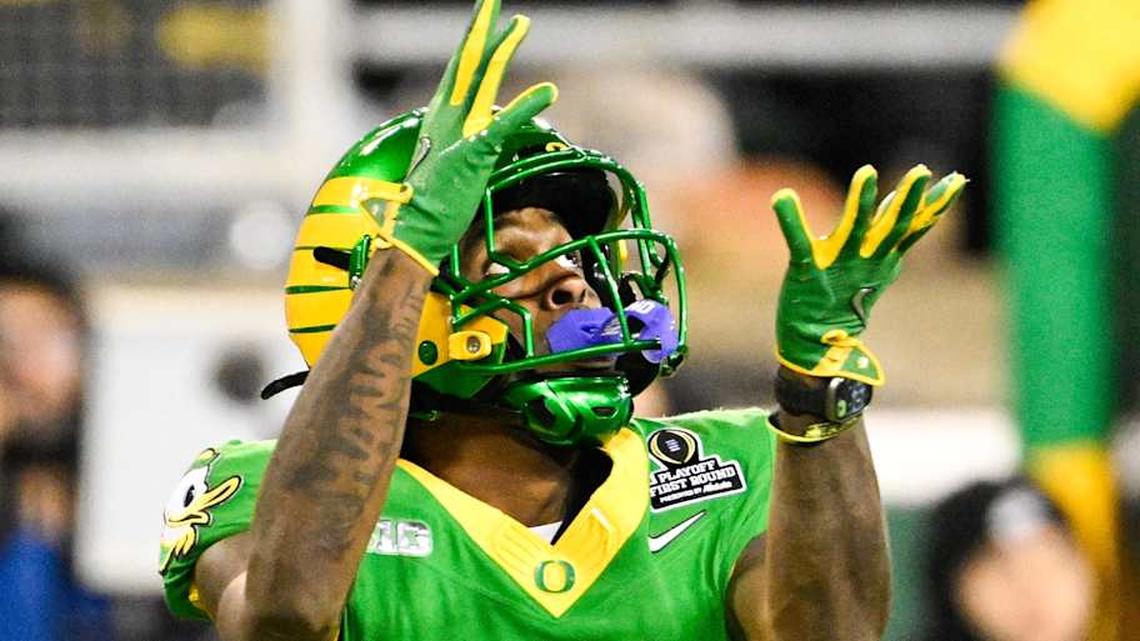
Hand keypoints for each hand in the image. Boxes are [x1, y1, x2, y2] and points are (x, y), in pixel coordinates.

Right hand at [364, 0, 557, 273]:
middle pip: (467, 63)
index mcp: (439, 119)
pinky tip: (550, 90)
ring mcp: (459, 133)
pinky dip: (528, 105)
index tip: (485, 19)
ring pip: (483, 79)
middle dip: (482, 29)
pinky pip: (506, 123)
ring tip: (522, 23)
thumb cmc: (429, 207)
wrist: (413, 233)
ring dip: (503, 49)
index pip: (458, 72)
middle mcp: (446, 118)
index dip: (473, 44)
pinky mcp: (475, 153)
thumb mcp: (451, 169)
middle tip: (495, 1)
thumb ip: (468, 150)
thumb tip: (484, 144)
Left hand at [771, 164, 965, 384]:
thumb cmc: (846, 298)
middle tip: (922, 172)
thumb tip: (898, 200)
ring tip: (866, 172)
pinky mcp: (807, 269)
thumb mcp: (875, 264)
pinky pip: (798, 241)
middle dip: (908, 199)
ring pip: (854, 228)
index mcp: (885, 256)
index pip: (916, 226)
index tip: (958, 180)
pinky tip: (782, 197)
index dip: (937, 205)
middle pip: (893, 226)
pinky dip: (790, 219)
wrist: (819, 344)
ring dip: (861, 200)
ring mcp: (838, 264)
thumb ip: (887, 233)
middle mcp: (867, 259)